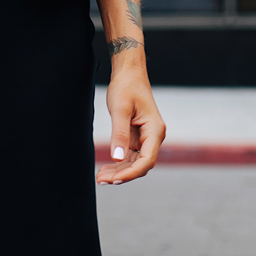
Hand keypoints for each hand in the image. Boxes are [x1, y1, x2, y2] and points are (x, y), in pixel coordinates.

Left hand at [96, 70, 165, 185]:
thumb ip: (119, 135)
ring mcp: (145, 139)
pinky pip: (129, 156)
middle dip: (122, 175)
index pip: (147, 160)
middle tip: (101, 180)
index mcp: (155, 130)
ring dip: (118, 171)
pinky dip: (117, 164)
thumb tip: (117, 158)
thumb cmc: (126, 88)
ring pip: (134, 163)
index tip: (115, 180)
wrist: (128, 74)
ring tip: (100, 177)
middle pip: (140, 164)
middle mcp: (153, 137)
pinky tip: (104, 169)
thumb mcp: (120, 110)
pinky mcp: (137, 138)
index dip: (131, 173)